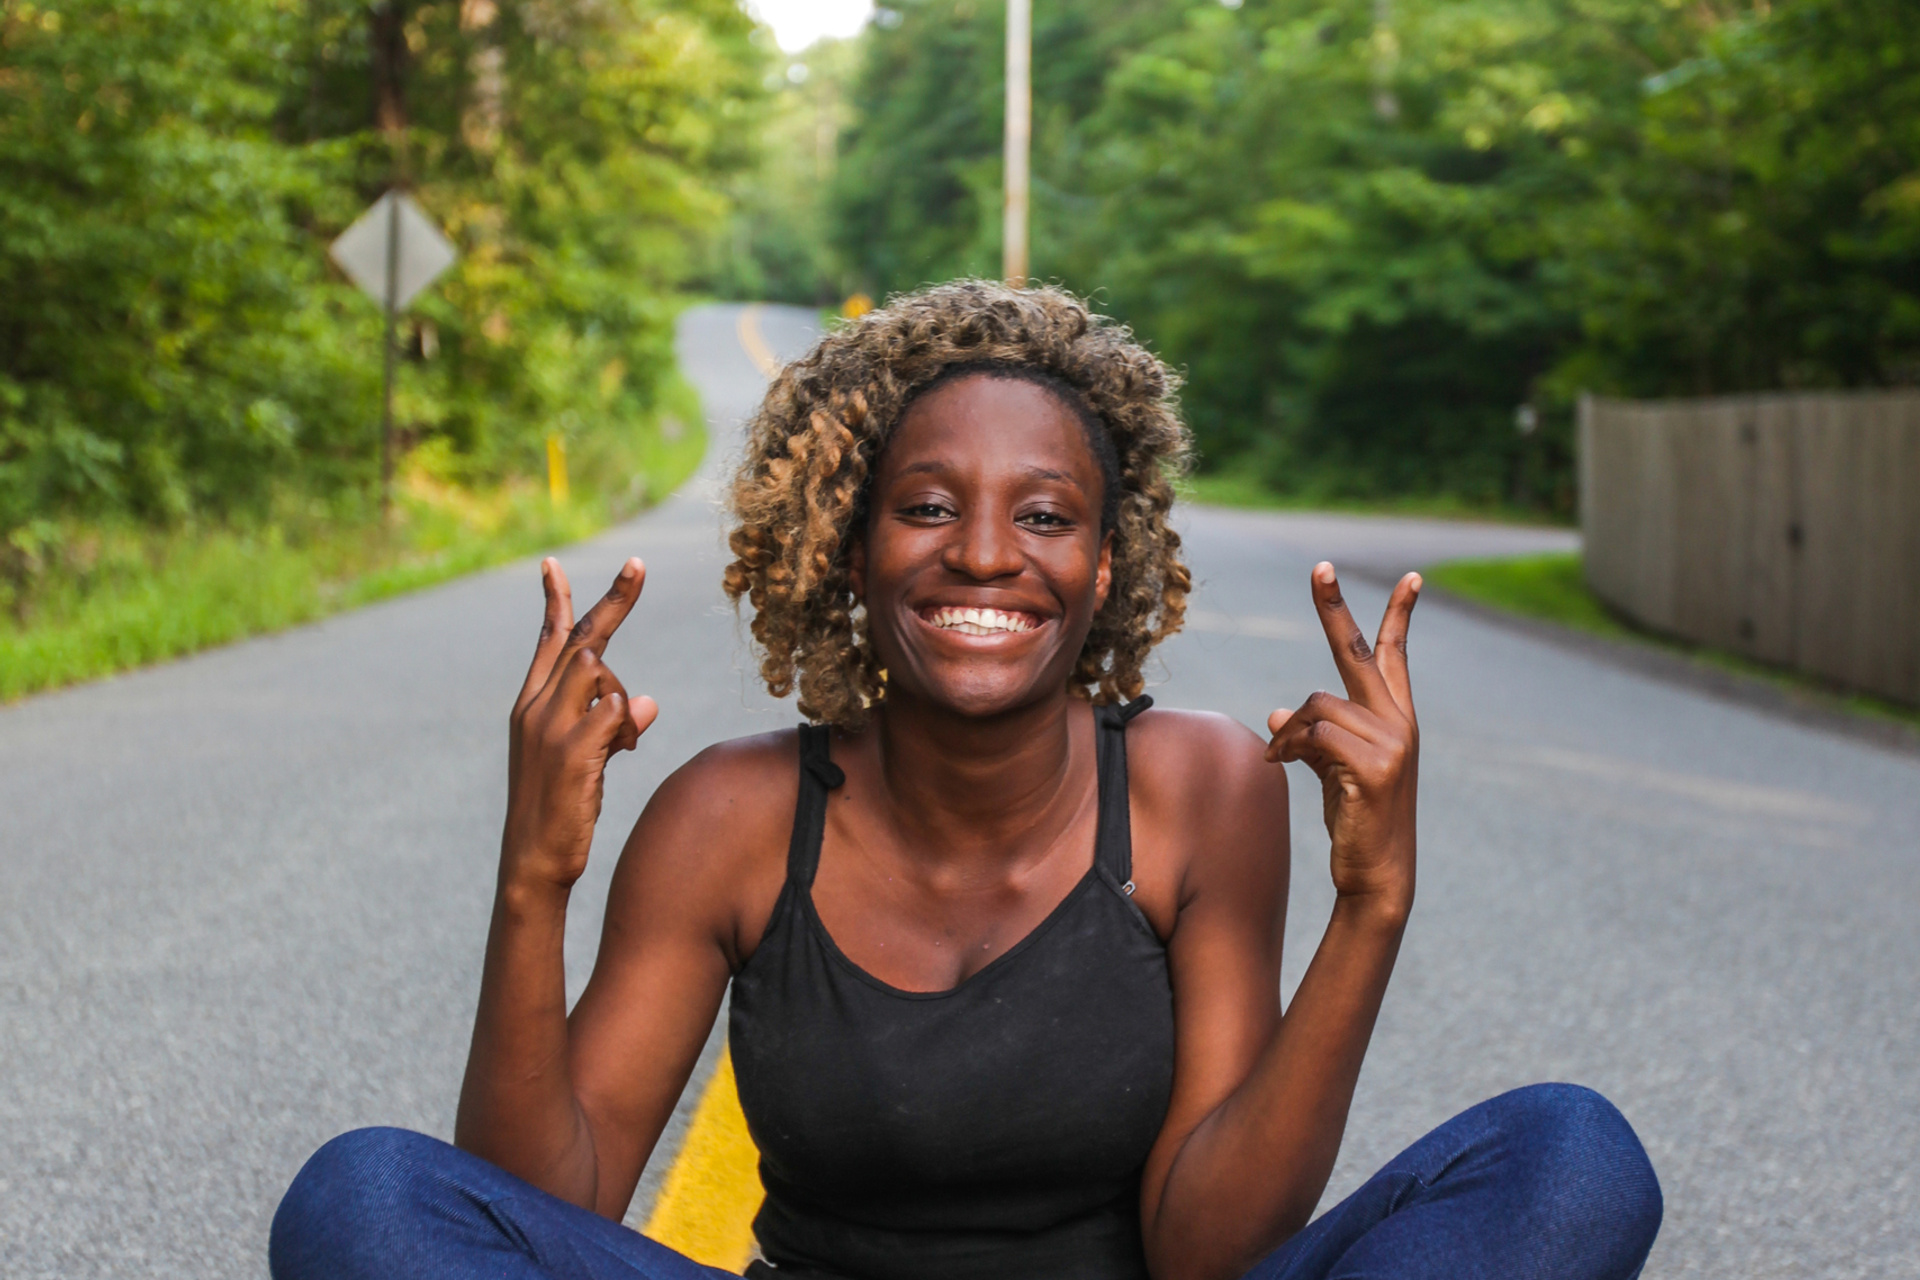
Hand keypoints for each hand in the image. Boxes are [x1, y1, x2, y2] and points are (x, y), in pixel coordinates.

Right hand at [502, 557, 658, 893]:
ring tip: (619, 744)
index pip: (547, 641)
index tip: (552, 564)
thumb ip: (611, 726)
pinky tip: (621, 751)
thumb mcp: (585, 761)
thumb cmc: (561, 811)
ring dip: (621, 696)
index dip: (556, 601)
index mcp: (532, 706)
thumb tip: (649, 705)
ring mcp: (550, 727)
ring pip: (599, 670)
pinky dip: (627, 726)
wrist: (535, 862)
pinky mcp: (572, 751)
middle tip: (639, 564)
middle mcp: (536, 708)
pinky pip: (614, 711)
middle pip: (582, 640)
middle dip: (614, 600)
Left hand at [1265, 563, 1419, 915]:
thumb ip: (1314, 736)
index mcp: (1395, 718)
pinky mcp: (1375, 766)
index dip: (1400, 615)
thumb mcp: (1333, 770)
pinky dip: (1288, 745)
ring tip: (1282, 757)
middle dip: (1334, 607)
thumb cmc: (1356, 820)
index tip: (1412, 578)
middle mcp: (1399, 722)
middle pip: (1358, 652)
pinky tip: (1282, 763)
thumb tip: (1277, 711)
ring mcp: (1392, 742)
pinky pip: (1313, 733)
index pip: (1395, 656)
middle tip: (1319, 566)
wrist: (1376, 874)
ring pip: (1316, 703)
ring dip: (1287, 731)